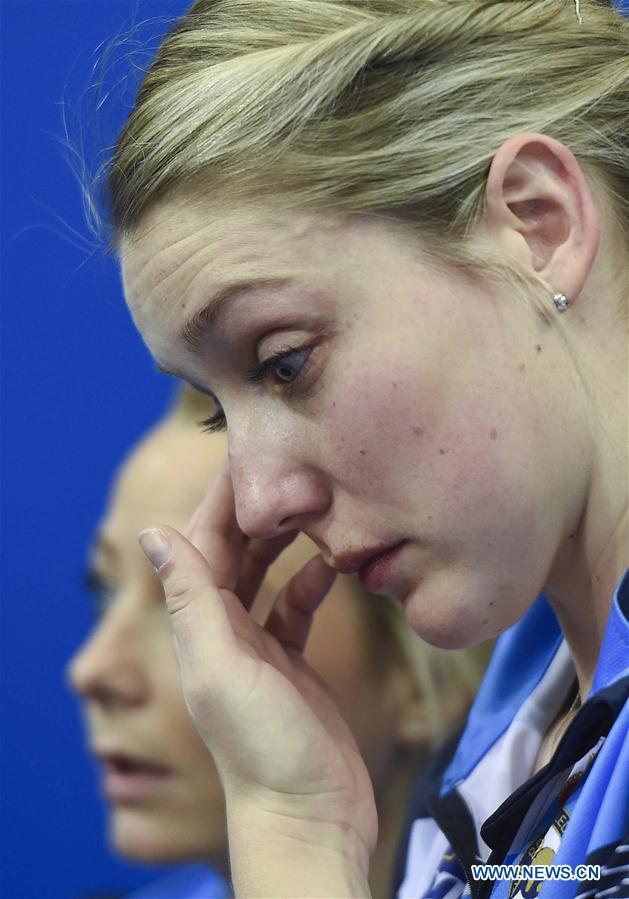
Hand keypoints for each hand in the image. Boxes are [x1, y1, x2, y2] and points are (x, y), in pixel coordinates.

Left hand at [138, 462, 376, 885]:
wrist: (309, 815)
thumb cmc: (265, 749)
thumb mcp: (224, 668)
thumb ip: (192, 600)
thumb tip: (152, 532)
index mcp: (201, 627)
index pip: (206, 543)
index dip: (222, 497)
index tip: (244, 450)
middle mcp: (225, 631)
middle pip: (235, 551)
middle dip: (255, 508)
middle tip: (287, 464)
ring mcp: (260, 646)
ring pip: (267, 574)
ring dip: (284, 539)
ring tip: (311, 502)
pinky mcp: (293, 662)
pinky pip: (296, 605)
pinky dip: (311, 580)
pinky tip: (332, 561)